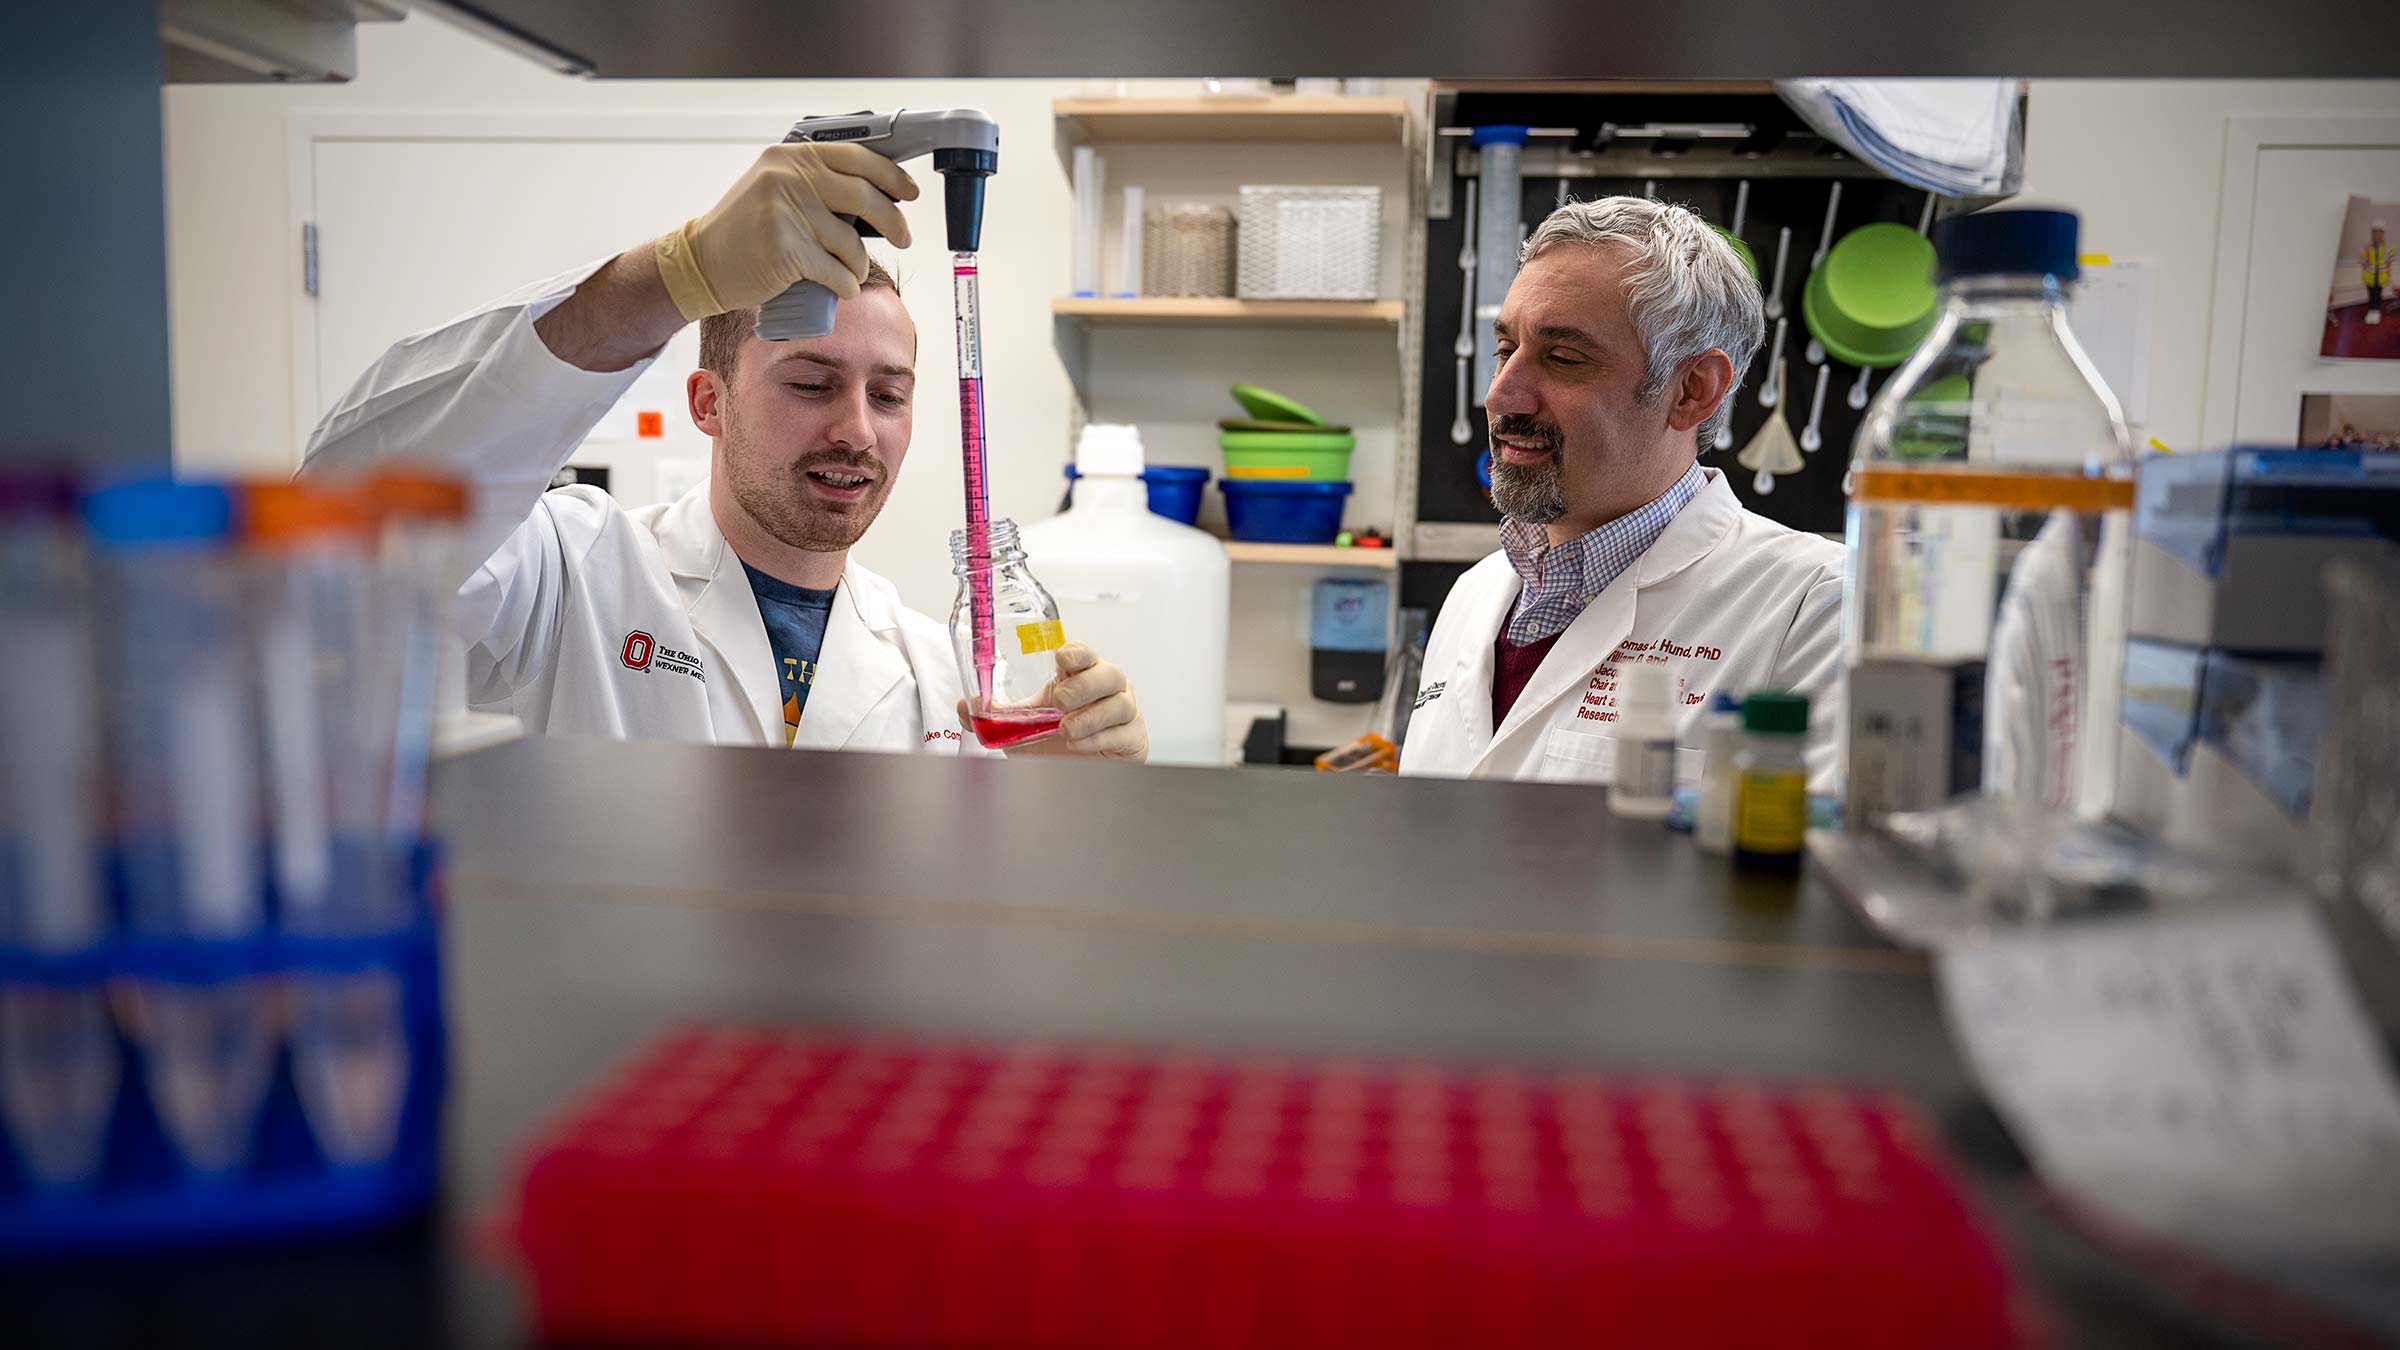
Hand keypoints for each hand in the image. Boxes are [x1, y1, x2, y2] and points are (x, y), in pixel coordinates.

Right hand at [652, 142, 920, 322]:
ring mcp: (787, 213)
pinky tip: (844, 287)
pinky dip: (846, 284)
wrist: (702, 262)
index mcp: (791, 157)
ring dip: (859, 262)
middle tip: (904, 238)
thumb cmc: (744, 229)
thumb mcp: (775, 187)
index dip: (891, 174)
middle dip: (893, 221)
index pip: (856, 157)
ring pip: (851, 241)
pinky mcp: (786, 250)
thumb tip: (875, 192)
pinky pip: (836, 270)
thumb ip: (816, 181)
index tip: (909, 192)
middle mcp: (789, 178)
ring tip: (852, 271)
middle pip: (864, 196)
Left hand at [957, 643, 1147, 761]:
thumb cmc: (1054, 743)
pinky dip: (1099, 738)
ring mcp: (1124, 712)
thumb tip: (966, 704)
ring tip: (1066, 729)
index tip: (1061, 658)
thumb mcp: (1020, 728)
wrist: (1074, 777)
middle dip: (1084, 685)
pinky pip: (1124, 731)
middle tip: (1060, 701)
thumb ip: (994, 716)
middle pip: (1110, 672)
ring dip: (1090, 716)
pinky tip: (1078, 744)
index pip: (1084, 653)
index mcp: (1079, 677)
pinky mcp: (1133, 737)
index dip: (1077, 652)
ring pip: (1121, 701)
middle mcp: (1105, 690)